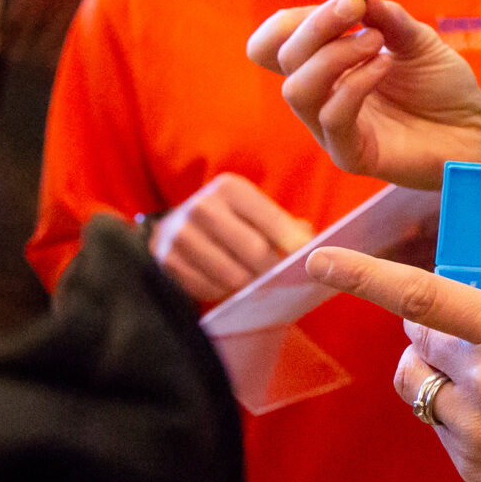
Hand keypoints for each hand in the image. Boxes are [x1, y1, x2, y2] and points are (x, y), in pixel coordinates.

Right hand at [149, 172, 313, 303]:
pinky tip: (225, 283)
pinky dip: (223, 292)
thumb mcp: (254, 212)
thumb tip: (311, 244)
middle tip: (282, 280)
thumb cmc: (229, 222)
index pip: (273, 220)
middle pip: (256, 252)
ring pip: (234, 276)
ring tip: (254, 282)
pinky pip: (210, 290)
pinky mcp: (169, 263)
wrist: (172, 229)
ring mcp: (182, 236)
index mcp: (230, 188)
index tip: (309, 259)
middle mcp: (203, 207)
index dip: (295, 243)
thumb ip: (286, 225)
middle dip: (274, 271)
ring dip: (249, 286)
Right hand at [247, 0, 480, 190]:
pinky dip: (355, 84)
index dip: (299, 16)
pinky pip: (332, 117)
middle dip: (317, 24)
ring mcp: (331, 127)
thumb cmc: (442, 86)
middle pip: (283, 57)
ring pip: (297, 89)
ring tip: (376, 42)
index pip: (277, 41)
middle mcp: (321, 95)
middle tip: (356, 5)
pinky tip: (384, 66)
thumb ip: (386, 16)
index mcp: (325, 66)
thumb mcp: (416, 39)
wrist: (475, 130)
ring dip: (334, 54)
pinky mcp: (350, 154)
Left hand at [307, 247, 480, 481]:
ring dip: (431, 373)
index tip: (321, 260)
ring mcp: (471, 425)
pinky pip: (440, 427)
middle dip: (424, 329)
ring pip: (418, 385)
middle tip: (454, 332)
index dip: (363, 275)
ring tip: (471, 379)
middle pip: (416, 337)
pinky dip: (455, 416)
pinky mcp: (467, 466)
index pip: (422, 295)